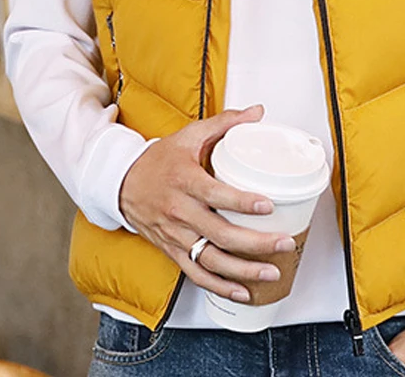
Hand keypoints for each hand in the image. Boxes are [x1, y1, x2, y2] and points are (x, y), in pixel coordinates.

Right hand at [119, 104, 295, 303]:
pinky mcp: (171, 251)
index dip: (242, 202)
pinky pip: (196, 274)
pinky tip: (243, 291)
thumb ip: (225, 123)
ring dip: (243, 270)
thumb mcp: (189, 135)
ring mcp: (175, 235)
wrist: (121, 183)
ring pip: (211, 259)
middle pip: (219, 233)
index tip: (267, 205)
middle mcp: (179, 211)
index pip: (215, 194)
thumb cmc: (160, 159)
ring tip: (272, 272)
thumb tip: (258, 112)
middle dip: (255, 243)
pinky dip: (220, 286)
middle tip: (283, 243)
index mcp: (185, 180)